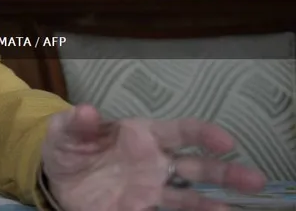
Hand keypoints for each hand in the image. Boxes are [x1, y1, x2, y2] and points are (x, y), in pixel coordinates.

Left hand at [41, 105, 265, 210]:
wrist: (56, 176)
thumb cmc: (68, 145)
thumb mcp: (64, 130)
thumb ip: (77, 123)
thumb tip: (86, 110)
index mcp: (142, 135)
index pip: (180, 131)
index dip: (204, 134)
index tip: (226, 143)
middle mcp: (154, 162)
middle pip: (196, 166)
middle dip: (225, 172)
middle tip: (254, 180)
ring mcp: (150, 189)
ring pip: (188, 197)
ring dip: (210, 204)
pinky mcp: (139, 209)